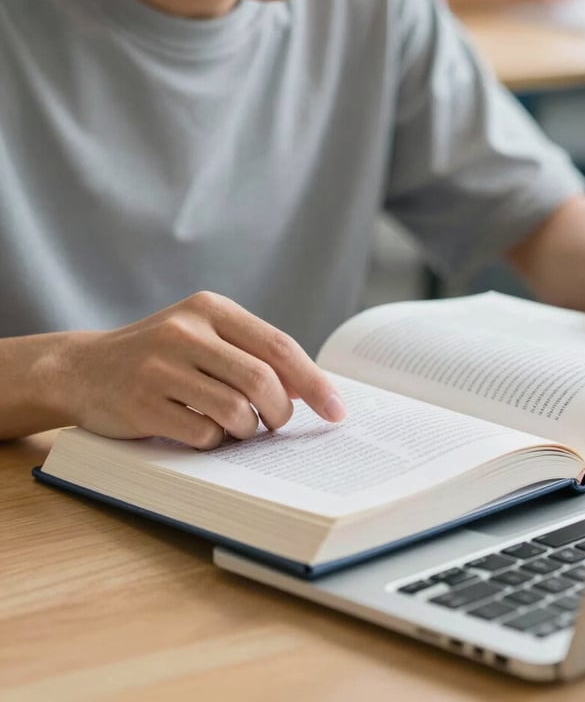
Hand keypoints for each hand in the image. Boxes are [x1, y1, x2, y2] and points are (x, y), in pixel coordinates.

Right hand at [52, 292, 346, 448]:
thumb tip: (309, 389)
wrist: (82, 368)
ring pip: (236, 411)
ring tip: (236, 426)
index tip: (337, 410)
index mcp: (210, 308)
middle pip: (262, 380)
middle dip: (281, 412)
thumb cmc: (161, 357)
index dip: (314, 382)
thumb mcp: (204, 337)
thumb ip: (253, 354)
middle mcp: (184, 331)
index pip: (278, 345)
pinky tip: (201, 431)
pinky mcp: (141, 403)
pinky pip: (203, 434)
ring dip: (247, 430)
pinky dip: (214, 441)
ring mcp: (159, 367)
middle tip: (277, 423)